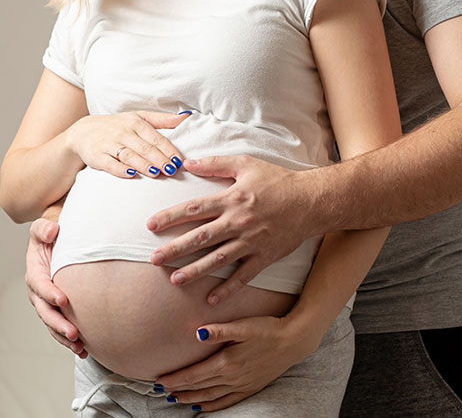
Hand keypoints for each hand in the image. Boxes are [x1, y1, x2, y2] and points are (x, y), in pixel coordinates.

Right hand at [24, 216, 86, 357]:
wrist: (59, 242)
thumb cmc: (53, 234)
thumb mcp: (45, 226)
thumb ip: (45, 228)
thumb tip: (52, 231)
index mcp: (34, 271)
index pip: (39, 284)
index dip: (49, 293)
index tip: (63, 300)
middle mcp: (38, 291)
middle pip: (45, 311)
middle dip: (58, 323)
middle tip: (74, 332)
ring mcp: (47, 304)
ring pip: (52, 324)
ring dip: (64, 337)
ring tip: (80, 346)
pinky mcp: (57, 311)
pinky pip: (60, 329)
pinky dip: (70, 341)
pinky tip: (85, 350)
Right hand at [65, 110, 188, 178]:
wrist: (83, 132)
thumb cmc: (117, 126)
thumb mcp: (139, 118)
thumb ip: (163, 120)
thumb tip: (186, 117)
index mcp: (136, 123)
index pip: (156, 139)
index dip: (169, 151)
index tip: (180, 162)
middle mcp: (124, 133)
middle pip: (145, 148)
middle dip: (160, 159)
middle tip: (172, 170)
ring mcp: (110, 144)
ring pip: (130, 156)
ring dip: (144, 165)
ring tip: (156, 173)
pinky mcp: (98, 156)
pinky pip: (110, 164)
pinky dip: (121, 169)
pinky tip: (131, 174)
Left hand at [146, 155, 315, 303]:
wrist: (312, 201)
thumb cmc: (278, 180)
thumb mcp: (246, 165)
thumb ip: (216, 164)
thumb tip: (188, 162)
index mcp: (231, 199)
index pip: (193, 209)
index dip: (170, 216)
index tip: (150, 225)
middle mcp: (238, 222)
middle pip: (200, 237)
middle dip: (175, 249)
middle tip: (154, 259)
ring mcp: (251, 242)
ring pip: (218, 259)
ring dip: (195, 271)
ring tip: (175, 281)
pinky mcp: (264, 257)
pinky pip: (243, 276)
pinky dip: (228, 289)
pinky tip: (211, 299)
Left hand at [154, 314, 318, 411]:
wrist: (293, 341)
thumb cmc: (267, 329)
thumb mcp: (243, 326)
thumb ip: (220, 330)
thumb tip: (199, 333)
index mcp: (227, 361)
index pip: (194, 374)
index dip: (175, 378)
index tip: (159, 380)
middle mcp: (232, 377)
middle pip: (198, 387)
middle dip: (178, 389)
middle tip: (159, 389)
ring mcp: (241, 385)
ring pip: (210, 396)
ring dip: (190, 398)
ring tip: (174, 398)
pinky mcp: (250, 388)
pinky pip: (227, 402)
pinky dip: (211, 406)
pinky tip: (201, 408)